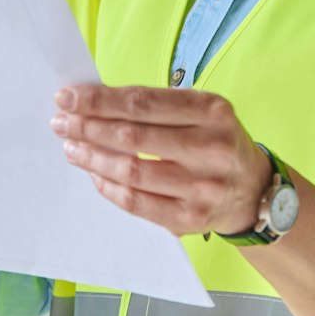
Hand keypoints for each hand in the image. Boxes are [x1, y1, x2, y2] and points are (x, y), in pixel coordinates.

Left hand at [50, 83, 270, 236]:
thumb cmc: (215, 141)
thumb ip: (155, 107)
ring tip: (72, 147)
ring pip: (132, 171)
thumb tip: (93, 103)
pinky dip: (108, 187)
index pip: (142, 102)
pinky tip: (94, 174)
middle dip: (88, 127)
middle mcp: (211, 148)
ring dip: (93, 158)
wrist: (253, 190)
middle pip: (133, 136)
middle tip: (61, 122)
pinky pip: (136, 202)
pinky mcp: (190, 218)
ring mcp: (202, 187)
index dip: (99, 100)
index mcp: (212, 111)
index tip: (68, 97)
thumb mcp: (201, 112)